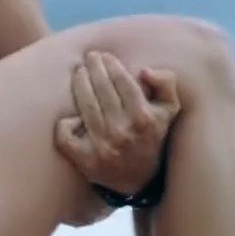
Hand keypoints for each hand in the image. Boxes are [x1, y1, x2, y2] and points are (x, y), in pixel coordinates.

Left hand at [54, 51, 180, 197]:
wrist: (139, 179)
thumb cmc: (152, 135)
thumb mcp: (168, 110)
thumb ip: (165, 84)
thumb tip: (144, 70)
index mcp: (144, 119)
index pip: (123, 83)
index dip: (112, 66)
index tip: (105, 56)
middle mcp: (123, 132)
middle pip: (102, 91)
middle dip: (94, 69)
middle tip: (90, 57)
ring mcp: (102, 147)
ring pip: (85, 107)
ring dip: (80, 85)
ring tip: (79, 72)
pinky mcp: (85, 160)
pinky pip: (66, 135)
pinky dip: (65, 123)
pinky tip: (72, 113)